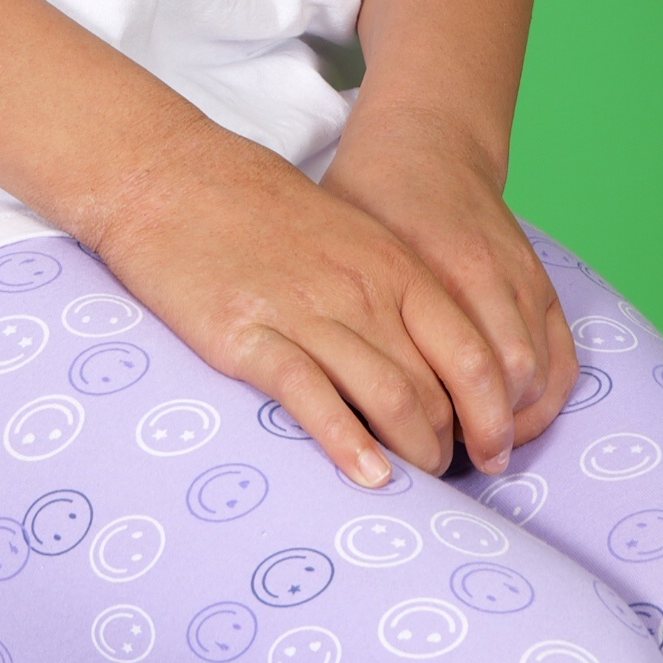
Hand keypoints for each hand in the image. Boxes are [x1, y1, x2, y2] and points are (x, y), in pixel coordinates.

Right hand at [79, 130, 543, 487]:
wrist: (170, 175)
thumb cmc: (257, 206)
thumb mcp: (346, 234)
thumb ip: (388, 288)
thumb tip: (425, 355)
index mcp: (392, 264)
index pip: (471, 352)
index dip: (492, 410)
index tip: (492, 445)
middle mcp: (361, 291)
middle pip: (435, 386)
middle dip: (451, 444)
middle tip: (448, 475)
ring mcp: (305, 312)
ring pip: (387, 398)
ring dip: (411, 454)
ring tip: (413, 487)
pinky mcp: (248, 337)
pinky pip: (311, 398)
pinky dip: (346, 443)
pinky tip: (365, 475)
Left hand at [318, 121, 575, 474]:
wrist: (427, 141)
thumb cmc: (368, 197)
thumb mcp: (338, 244)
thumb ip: (335, 310)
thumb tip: (316, 392)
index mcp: (426, 267)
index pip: (447, 368)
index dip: (433, 425)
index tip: (410, 459)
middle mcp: (483, 274)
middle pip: (499, 382)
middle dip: (480, 438)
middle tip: (446, 469)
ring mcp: (519, 278)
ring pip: (535, 376)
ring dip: (512, 425)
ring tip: (478, 454)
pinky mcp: (541, 283)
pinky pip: (562, 357)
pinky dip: (545, 399)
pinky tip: (516, 422)